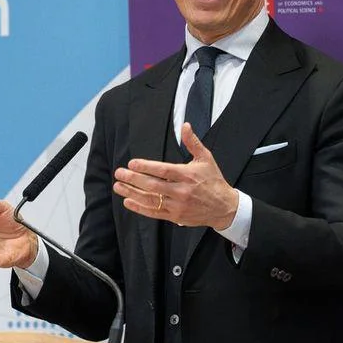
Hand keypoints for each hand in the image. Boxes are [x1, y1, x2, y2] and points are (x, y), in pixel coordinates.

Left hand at [113, 123, 238, 229]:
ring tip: (118, 187)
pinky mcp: (175, 216)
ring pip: (151, 200)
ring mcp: (178, 205)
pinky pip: (154, 212)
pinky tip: (128, 202)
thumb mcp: (206, 159)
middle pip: (153, 185)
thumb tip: (185, 125)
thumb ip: (193, 142)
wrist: (224, 207)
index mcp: (188, 175)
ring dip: (132, 193)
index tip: (132, 163)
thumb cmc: (213, 181)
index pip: (163, 170)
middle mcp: (182, 191)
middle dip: (133, 179)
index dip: (146, 167)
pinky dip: (140, 208)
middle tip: (119, 173)